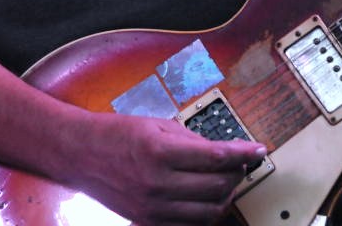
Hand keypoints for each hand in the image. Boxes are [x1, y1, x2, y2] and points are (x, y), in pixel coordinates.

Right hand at [70, 112, 266, 224]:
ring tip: (227, 180)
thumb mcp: (156, 125)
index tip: (259, 149)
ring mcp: (153, 208)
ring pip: (208, 211)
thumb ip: (190, 140)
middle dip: (237, 173)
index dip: (243, 153)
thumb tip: (222, 151)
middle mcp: (158, 183)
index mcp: (160, 152)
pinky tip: (208, 198)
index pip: (215, 156)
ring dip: (225, 196)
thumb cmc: (119, 133)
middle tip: (242, 162)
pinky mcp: (149, 222)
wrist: (82, 154)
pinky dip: (206, 213)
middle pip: (216, 187)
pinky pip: (190, 225)